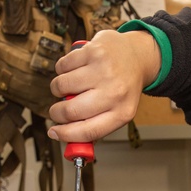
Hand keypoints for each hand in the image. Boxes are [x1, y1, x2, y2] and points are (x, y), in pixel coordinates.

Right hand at [47, 29, 160, 143]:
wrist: (136, 57)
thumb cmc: (122, 87)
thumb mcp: (117, 111)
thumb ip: (94, 126)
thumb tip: (65, 138)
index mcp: (122, 113)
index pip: (88, 131)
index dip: (66, 135)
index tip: (54, 133)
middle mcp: (115, 92)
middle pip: (71, 111)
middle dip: (57, 113)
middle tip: (58, 110)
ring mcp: (104, 70)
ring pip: (62, 86)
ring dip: (58, 88)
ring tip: (70, 86)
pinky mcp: (94, 51)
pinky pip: (62, 66)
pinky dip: (62, 69)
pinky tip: (75, 69)